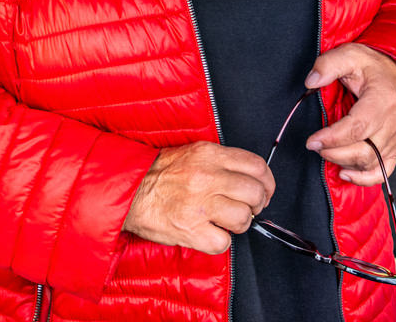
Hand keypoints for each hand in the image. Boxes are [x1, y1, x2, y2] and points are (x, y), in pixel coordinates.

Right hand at [122, 142, 274, 254]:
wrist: (128, 192)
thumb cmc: (158, 174)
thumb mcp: (192, 153)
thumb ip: (221, 161)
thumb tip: (249, 176)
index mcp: (209, 155)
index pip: (256, 166)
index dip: (267, 182)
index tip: (264, 190)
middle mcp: (207, 177)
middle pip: (255, 193)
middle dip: (257, 205)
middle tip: (247, 208)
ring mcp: (200, 205)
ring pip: (243, 219)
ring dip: (238, 224)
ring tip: (224, 221)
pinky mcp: (192, 230)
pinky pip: (224, 242)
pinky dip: (219, 241)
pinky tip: (208, 232)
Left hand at [304, 42, 395, 186]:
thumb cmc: (372, 66)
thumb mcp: (350, 54)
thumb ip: (328, 65)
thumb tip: (310, 81)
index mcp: (383, 99)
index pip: (358, 127)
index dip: (333, 138)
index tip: (312, 141)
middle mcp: (394, 123)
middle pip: (363, 150)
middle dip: (334, 152)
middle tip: (315, 145)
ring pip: (370, 163)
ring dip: (344, 162)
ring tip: (326, 151)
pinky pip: (382, 172)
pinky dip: (363, 178)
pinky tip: (344, 173)